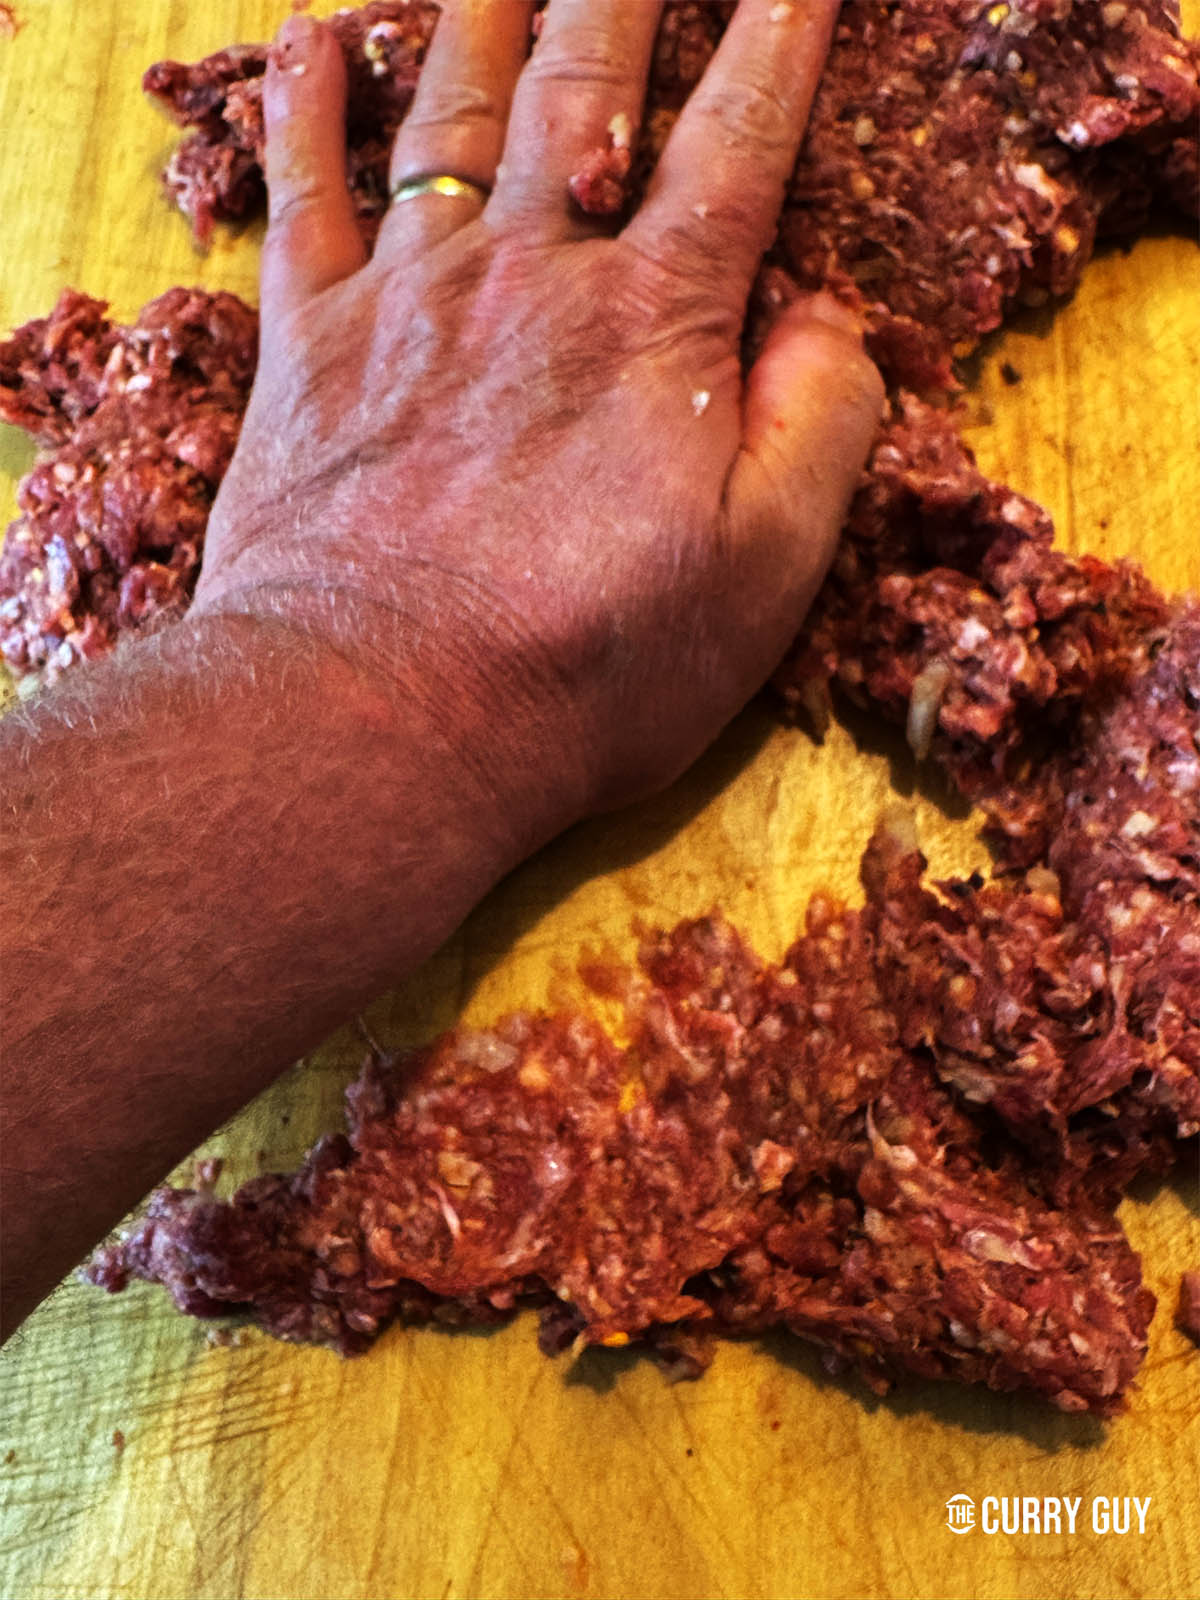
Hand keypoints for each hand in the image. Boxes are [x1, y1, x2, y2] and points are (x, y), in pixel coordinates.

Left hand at [193, 0, 881, 831]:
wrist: (379, 717)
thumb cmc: (585, 665)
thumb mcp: (762, 575)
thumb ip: (821, 428)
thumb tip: (830, 318)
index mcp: (655, 325)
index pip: (738, 141)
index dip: (780, 39)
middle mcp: (532, 275)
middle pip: (585, 88)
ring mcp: (410, 300)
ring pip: (451, 114)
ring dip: (482, 11)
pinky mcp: (309, 349)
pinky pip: (303, 197)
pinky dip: (305, 110)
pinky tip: (315, 43)